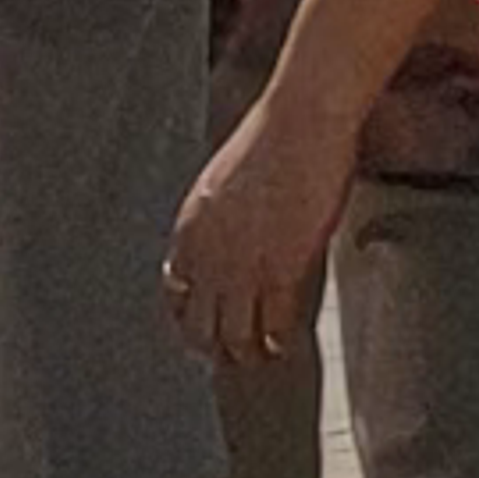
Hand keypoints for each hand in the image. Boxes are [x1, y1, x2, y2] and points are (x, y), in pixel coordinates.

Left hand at [163, 74, 354, 367]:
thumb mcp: (221, 182)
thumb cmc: (271, 138)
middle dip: (213, 346)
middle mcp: (208, 256)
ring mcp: (244, 267)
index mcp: (189, 231)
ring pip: (234, 335)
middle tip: (228, 355)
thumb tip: (227, 241)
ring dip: (246, 351)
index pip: (175, 294)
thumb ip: (216, 220)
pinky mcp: (283, 270)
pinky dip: (278, 339)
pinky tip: (284, 342)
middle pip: (199, 326)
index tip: (200, 327)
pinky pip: (274, 325)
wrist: (302, 121)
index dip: (188, 317)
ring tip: (258, 357)